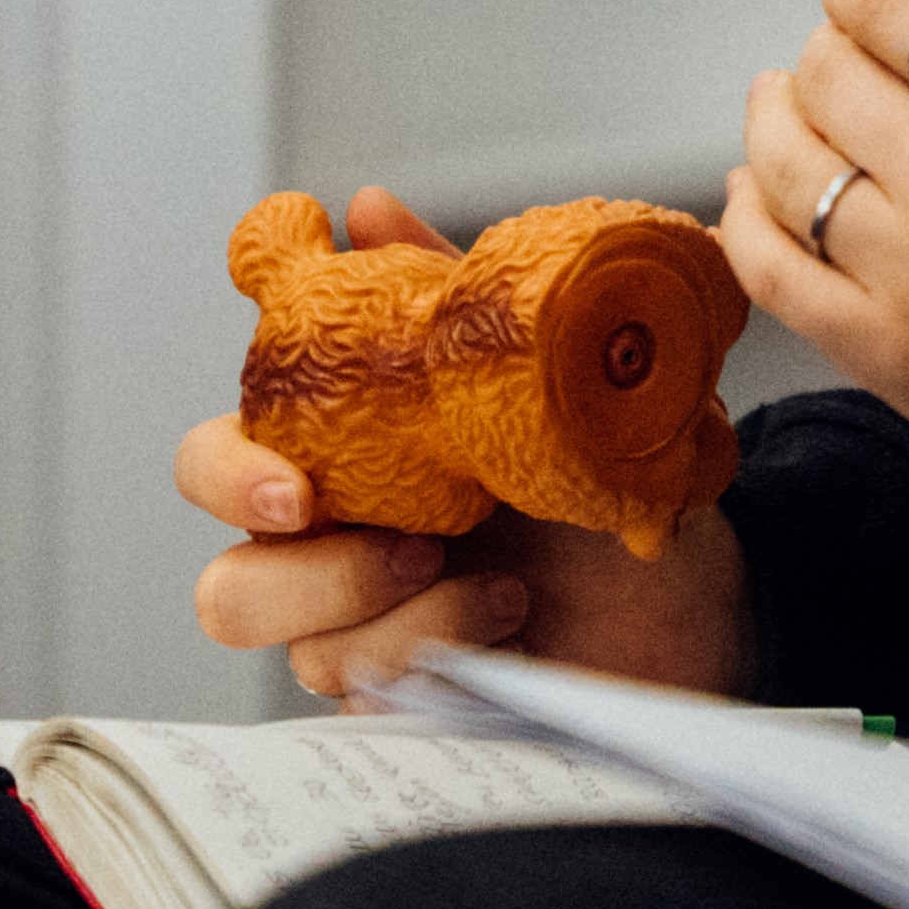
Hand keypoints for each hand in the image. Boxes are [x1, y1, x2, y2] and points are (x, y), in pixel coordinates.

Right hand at [183, 189, 752, 704]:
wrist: (692, 585)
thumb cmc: (602, 478)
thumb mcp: (536, 375)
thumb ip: (446, 298)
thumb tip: (367, 207)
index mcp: (338, 465)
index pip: (216, 465)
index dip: (228, 476)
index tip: (295, 488)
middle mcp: (329, 555)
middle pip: (226, 587)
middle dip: (308, 574)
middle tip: (414, 546)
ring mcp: (360, 636)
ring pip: (299, 653)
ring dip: (396, 617)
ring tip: (500, 587)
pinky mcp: (404, 701)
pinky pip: (373, 699)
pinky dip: (446, 654)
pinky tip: (516, 628)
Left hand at [723, 0, 908, 623]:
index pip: (890, 4)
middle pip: (827, 75)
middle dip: (825, 52)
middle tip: (841, 60)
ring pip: (786, 162)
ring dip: (774, 121)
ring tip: (787, 107)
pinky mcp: (887, 355)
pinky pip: (770, 265)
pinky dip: (746, 217)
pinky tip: (762, 194)